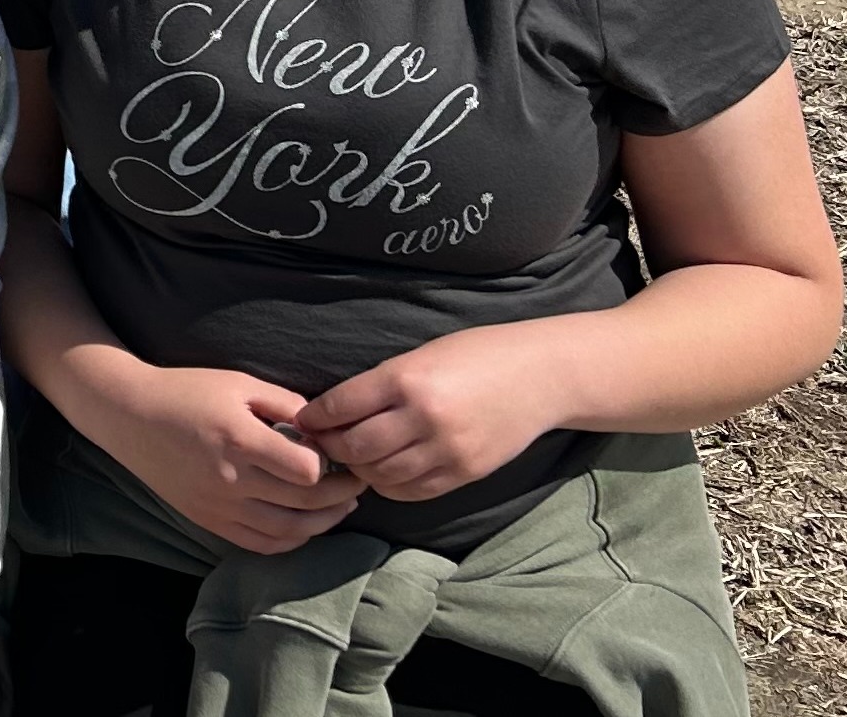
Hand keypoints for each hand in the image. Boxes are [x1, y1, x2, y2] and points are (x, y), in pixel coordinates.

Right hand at [80, 362, 363, 554]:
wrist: (128, 414)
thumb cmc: (185, 391)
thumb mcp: (238, 382)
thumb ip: (285, 404)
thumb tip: (325, 428)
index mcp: (239, 440)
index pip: (307, 470)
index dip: (332, 464)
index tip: (340, 452)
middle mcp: (229, 479)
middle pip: (304, 503)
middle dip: (342, 495)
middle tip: (358, 481)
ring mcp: (217, 505)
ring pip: (287, 531)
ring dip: (323, 523)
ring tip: (340, 508)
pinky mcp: (207, 519)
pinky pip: (259, 543)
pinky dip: (290, 540)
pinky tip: (305, 526)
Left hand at [296, 326, 564, 502]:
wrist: (542, 376)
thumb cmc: (478, 356)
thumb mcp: (422, 356)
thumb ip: (381, 385)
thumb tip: (333, 411)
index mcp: (406, 379)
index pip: (339, 407)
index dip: (314, 418)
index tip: (304, 421)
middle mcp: (423, 416)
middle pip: (354, 447)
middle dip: (331, 448)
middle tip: (323, 444)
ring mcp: (446, 449)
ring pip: (379, 474)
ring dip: (359, 470)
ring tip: (354, 458)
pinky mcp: (465, 472)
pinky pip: (412, 490)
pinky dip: (390, 485)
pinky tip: (385, 471)